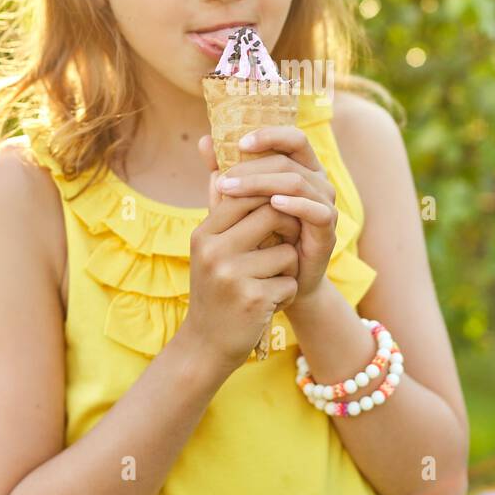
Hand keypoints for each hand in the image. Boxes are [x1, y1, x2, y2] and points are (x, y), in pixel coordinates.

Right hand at [185, 136, 302, 373]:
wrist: (207, 346)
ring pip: (287, 251)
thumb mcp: (210, 245)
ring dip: (287, 268)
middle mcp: (213, 250)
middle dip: (288, 230)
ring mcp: (231, 275)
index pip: (248, 193)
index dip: (272, 201)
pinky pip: (289, 281)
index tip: (277, 218)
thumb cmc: (215, 288)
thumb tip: (213, 148)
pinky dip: (286, 292)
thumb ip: (218, 200)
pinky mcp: (252, 299)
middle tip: (283, 247)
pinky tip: (268, 304)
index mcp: (204, 233)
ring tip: (268, 283)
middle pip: (273, 214)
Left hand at [198, 127, 337, 303]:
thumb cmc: (257, 238)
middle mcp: (317, 182)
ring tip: (232, 191)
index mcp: (300, 168)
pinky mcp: (328, 231)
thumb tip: (204, 140)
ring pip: (299, 181)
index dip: (269, 135)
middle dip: (252, 167)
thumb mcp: (235, 204)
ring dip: (263, 183)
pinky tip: (273, 204)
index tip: (238, 143)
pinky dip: (296, 204)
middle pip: (289, 160)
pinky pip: (317, 211)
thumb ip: (225, 173)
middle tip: (223, 180)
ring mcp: (325, 205)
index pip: (292, 138)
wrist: (275, 283)